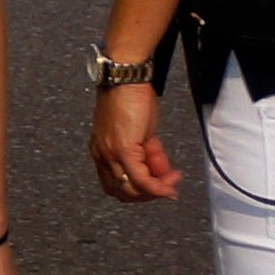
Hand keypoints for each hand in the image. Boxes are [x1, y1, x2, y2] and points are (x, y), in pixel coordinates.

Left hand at [92, 80, 178, 202]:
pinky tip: (170, 182)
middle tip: (168, 186)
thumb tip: (163, 174)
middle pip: (123, 192)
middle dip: (149, 195)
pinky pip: (141, 179)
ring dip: (156, 191)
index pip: (116, 185)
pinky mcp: (123, 149)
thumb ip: (150, 156)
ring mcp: (110, 154)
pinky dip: (158, 186)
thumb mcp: (142, 134)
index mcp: (101, 151)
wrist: (126, 80)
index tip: (159, 186)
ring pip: (132, 189)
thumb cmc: (130, 99)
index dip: (140, 191)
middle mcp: (101, 155)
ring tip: (172, 180)